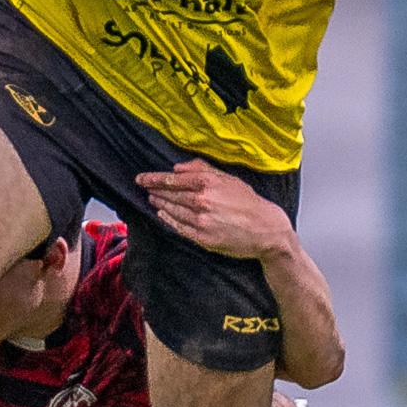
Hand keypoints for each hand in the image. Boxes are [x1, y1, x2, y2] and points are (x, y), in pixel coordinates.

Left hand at [135, 160, 295, 260]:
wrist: (265, 229)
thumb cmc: (248, 201)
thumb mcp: (228, 178)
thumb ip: (202, 169)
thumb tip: (177, 168)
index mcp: (208, 183)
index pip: (172, 180)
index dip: (154, 179)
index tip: (141, 178)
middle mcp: (202, 200)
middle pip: (170, 195)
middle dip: (154, 190)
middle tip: (143, 187)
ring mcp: (201, 220)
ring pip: (172, 211)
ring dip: (159, 204)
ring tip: (152, 199)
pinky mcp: (203, 237)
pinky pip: (180, 227)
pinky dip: (169, 220)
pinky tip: (163, 215)